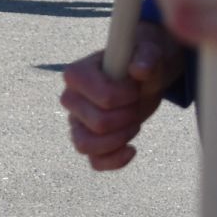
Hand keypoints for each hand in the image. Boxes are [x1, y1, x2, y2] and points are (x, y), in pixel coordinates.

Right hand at [59, 25, 186, 169]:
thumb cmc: (139, 62)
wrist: (139, 80)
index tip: (136, 87)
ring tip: (133, 124)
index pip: (104, 98)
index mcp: (76, 74)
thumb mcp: (148, 54)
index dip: (127, 97)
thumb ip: (146, 57)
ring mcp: (75, 122)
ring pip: (86, 145)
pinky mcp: (87, 140)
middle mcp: (69, 98)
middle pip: (98, 123)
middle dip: (127, 117)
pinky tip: (132, 149)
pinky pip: (94, 162)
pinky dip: (115, 161)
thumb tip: (140, 70)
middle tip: (136, 104)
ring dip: (119, 139)